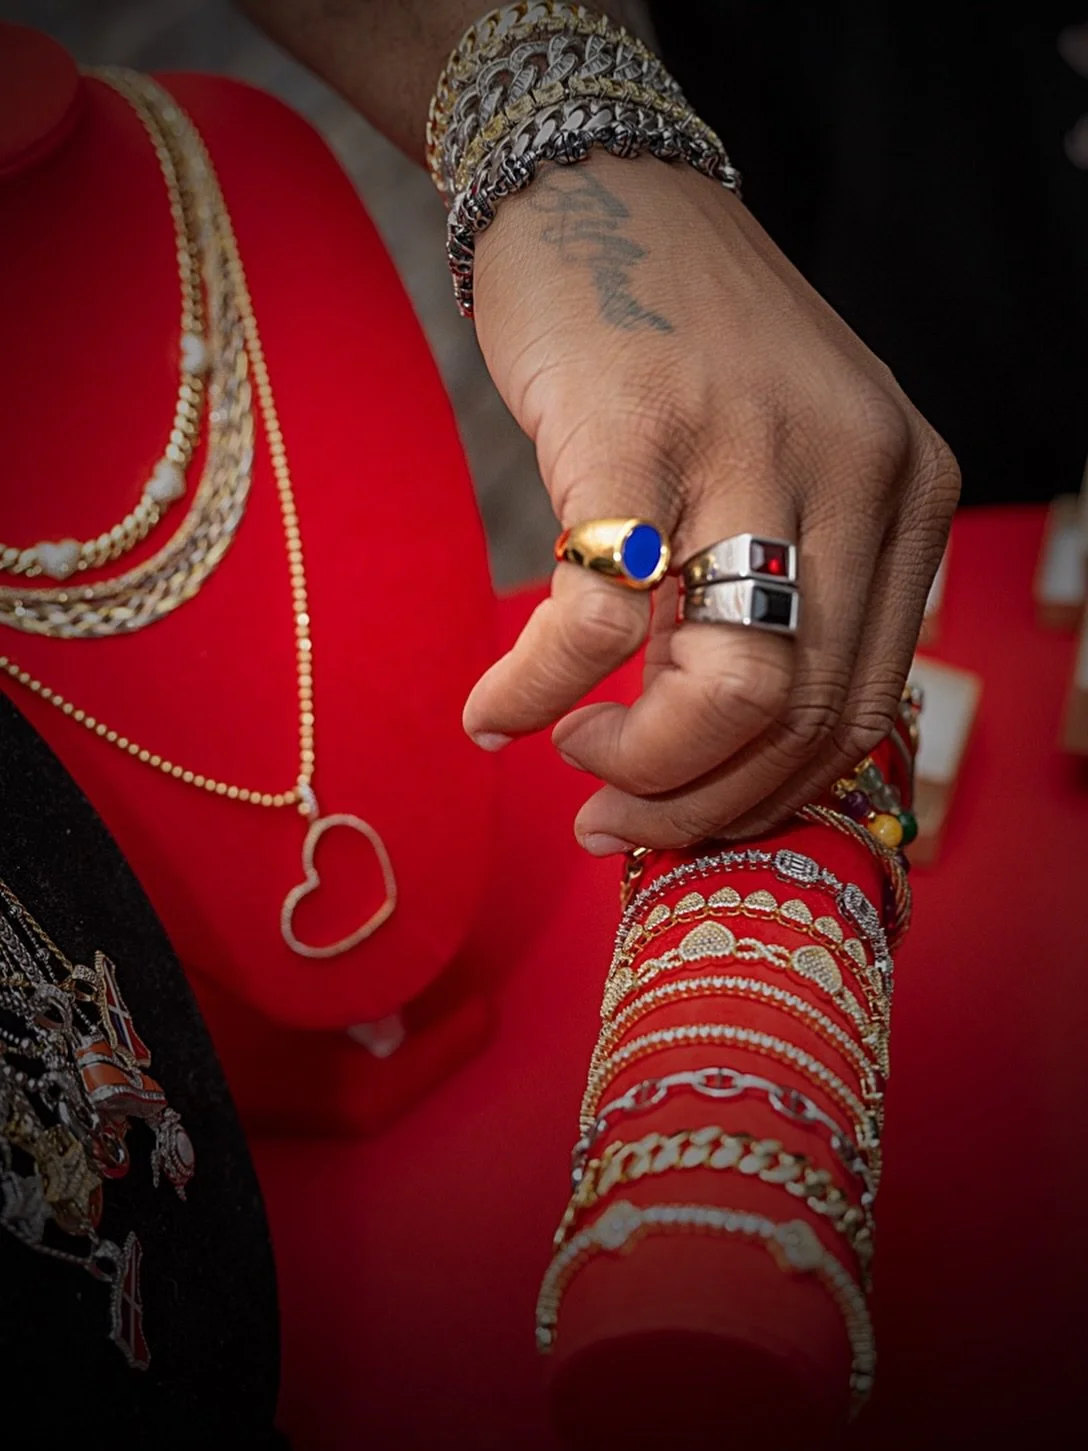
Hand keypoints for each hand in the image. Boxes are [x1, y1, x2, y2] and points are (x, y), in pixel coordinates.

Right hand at [462, 152, 958, 853]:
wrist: (600, 188)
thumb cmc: (680, 348)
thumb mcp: (776, 468)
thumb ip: (774, 596)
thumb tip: (706, 756)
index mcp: (907, 492)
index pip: (860, 711)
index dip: (761, 800)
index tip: (674, 824)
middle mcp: (860, 470)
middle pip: (802, 719)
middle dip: (695, 806)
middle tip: (607, 822)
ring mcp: (755, 443)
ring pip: (731, 690)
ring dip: (640, 766)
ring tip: (574, 759)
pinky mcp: (638, 426)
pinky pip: (598, 619)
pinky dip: (536, 689)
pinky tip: (493, 710)